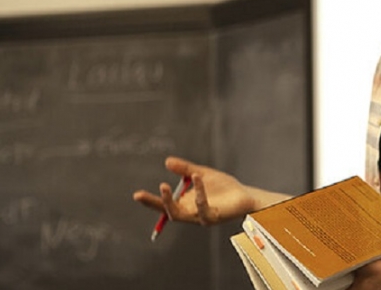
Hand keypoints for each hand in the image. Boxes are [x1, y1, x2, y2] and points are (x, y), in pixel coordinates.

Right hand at [132, 156, 257, 225]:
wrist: (244, 195)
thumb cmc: (223, 187)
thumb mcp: (201, 174)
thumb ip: (185, 169)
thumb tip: (167, 161)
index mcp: (184, 204)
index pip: (164, 205)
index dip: (150, 201)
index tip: (136, 194)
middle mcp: (190, 213)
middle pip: (169, 212)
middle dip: (157, 202)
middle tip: (145, 192)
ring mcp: (200, 217)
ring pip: (180, 215)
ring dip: (171, 200)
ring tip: (165, 184)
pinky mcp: (212, 218)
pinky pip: (201, 208)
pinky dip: (198, 193)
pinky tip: (198, 178)